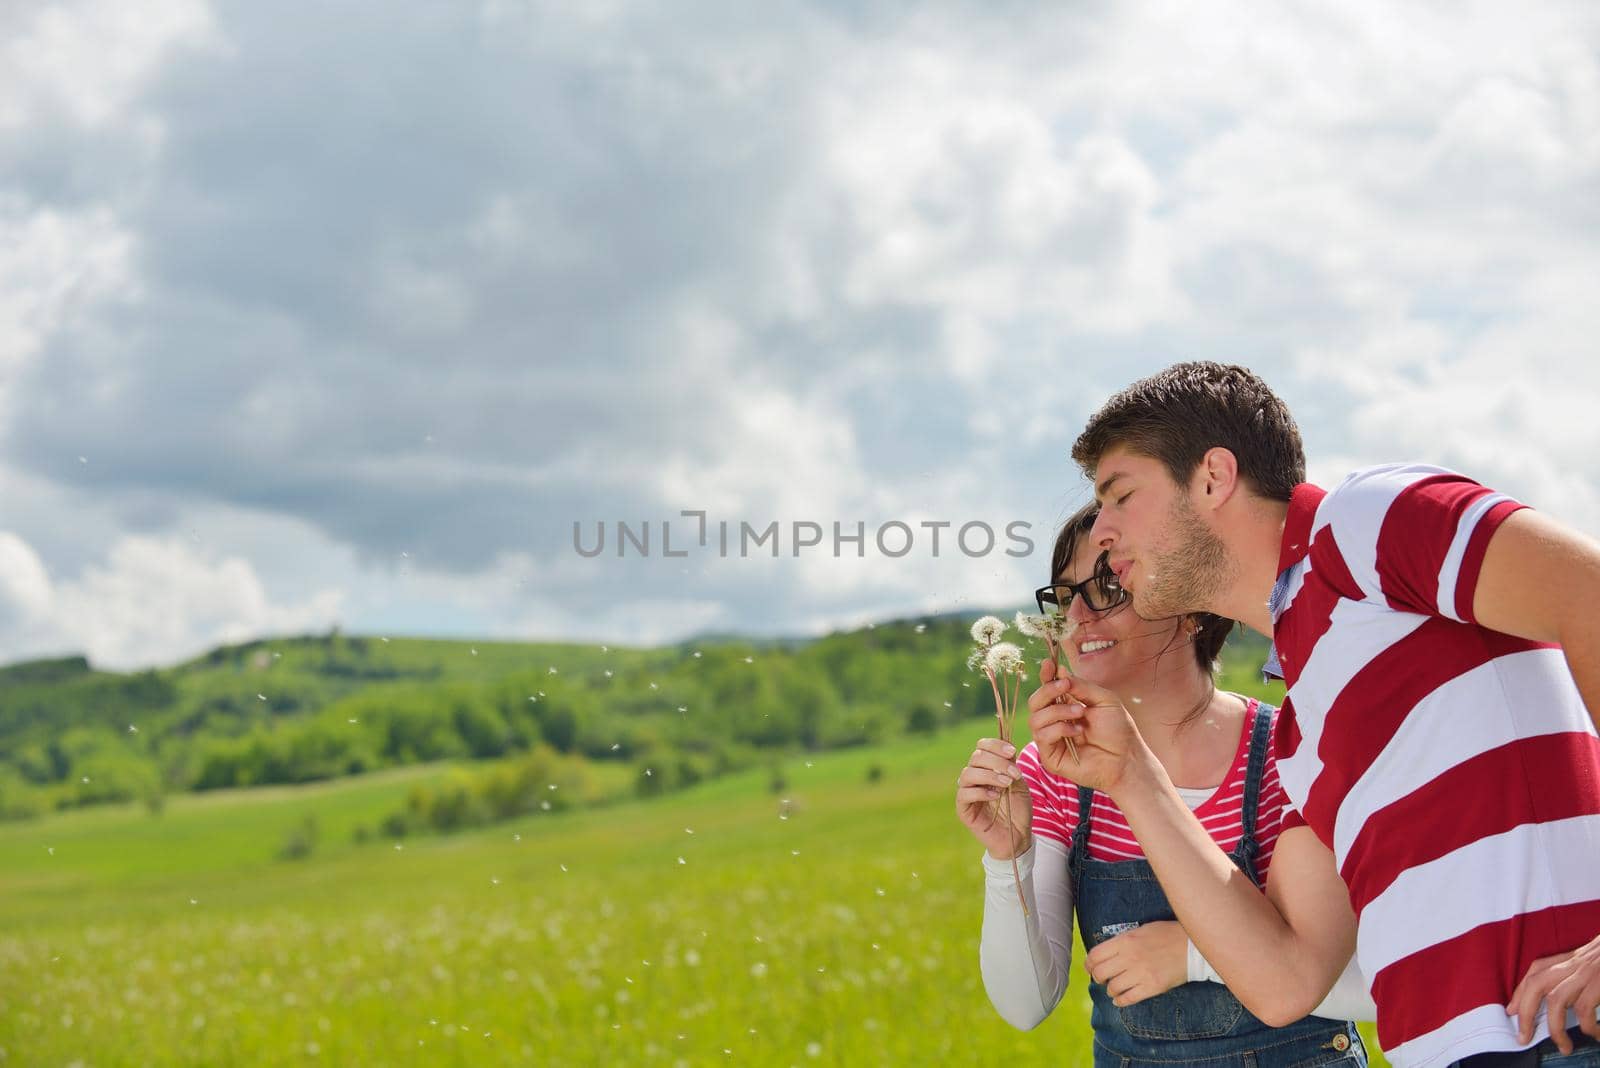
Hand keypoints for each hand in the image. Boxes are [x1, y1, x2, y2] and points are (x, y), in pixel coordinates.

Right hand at [955, 738, 1031, 859]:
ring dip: (990, 775)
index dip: (995, 745)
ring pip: (968, 773)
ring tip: (1007, 784)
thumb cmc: (1018, 810)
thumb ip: (1011, 767)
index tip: (1012, 751)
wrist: (1019, 836)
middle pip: (976, 757)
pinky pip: (965, 794)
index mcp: (986, 768)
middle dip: (997, 762)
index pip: (982, 747)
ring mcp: (967, 793)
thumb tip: (1007, 749)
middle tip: (1014, 773)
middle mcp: (974, 777)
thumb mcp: (1019, 784)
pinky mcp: (963, 809)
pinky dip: (981, 792)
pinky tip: (996, 796)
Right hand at [1027, 656, 1145, 797]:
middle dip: (1048, 690)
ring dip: (1057, 711)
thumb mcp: (1104, 700)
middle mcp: (1055, 722)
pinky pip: (1042, 736)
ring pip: (1035, 718)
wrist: (1126, 759)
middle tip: (1066, 686)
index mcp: (1066, 706)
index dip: (1045, 676)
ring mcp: (1051, 740)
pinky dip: (1059, 729)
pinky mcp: (1050, 757)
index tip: (1049, 664)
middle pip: (1035, 702)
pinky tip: (1077, 732)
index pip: (1047, 689)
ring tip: (1080, 713)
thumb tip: (1061, 672)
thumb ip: (1082, 686)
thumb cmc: (1118, 730)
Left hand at [1084, 920, 1189, 1006]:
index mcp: (1125, 941)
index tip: (1090, 968)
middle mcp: (1130, 957)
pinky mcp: (1152, 987)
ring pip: (1113, 988)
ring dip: (1110, 990)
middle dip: (1097, 978)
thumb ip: (1122, 941)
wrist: (1192, 947)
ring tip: (1113, 989)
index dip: (1088, 964)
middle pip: (1100, 973)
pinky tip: (1119, 1000)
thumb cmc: (1166, 935)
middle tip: (1102, 979)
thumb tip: (1105, 953)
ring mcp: (1141, 973)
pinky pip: (1128, 999)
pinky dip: (1120, 1001)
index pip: (1095, 956)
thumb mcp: (1140, 930)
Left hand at [1507, 931, 1599, 1053]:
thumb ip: (1568, 976)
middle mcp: (1570, 964)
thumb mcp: (1587, 963)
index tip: (1512, 1012)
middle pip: (1535, 985)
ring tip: (1564, 1047)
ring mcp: (1584, 973)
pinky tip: (1596, 1035)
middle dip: (1526, 1013)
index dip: (1519, 993)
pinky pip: (1584, 1010)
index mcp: (1566, 960)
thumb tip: (1550, 1000)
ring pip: (1556, 1000)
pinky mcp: (1598, 983)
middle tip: (1525, 1036)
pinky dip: (1588, 1027)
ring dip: (1556, 1029)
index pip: (1533, 973)